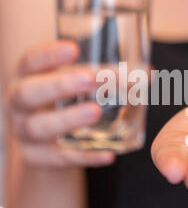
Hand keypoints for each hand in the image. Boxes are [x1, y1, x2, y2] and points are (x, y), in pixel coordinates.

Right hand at [7, 41, 114, 169]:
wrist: (45, 140)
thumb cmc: (64, 101)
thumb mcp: (72, 83)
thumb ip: (100, 74)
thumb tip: (148, 72)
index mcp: (27, 78)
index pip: (30, 62)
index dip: (49, 55)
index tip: (74, 48)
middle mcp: (19, 104)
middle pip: (28, 93)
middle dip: (58, 85)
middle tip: (90, 79)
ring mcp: (25, 132)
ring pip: (38, 127)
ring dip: (67, 119)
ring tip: (95, 112)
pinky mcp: (37, 157)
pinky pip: (59, 159)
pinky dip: (84, 157)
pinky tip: (108, 155)